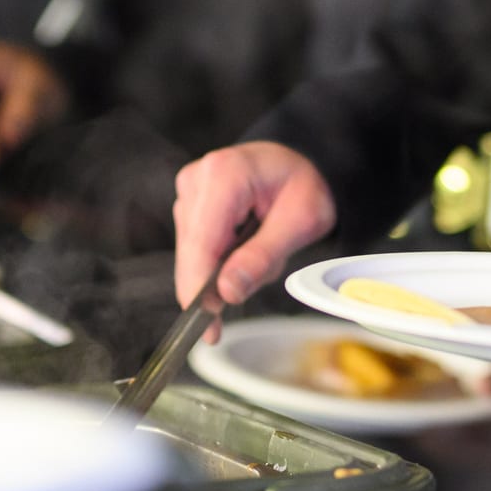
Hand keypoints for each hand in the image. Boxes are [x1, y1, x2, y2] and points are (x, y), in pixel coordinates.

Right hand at [172, 142, 335, 310]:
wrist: (296, 163)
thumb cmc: (303, 185)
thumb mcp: (301, 220)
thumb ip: (263, 256)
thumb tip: (226, 292)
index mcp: (224, 175)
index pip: (202, 243)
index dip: (200, 290)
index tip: (208, 327)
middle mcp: (197, 180)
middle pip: (192, 253)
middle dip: (217, 283)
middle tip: (254, 284)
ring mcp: (188, 192)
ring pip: (192, 255)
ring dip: (223, 269)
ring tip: (262, 250)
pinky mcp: (187, 205)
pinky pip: (196, 248)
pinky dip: (220, 260)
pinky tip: (246, 247)